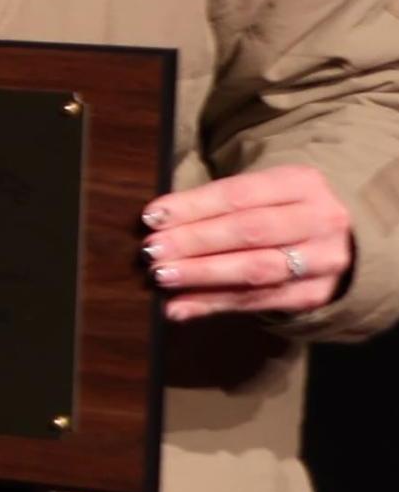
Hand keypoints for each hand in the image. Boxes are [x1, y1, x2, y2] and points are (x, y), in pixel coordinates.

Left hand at [145, 165, 357, 322]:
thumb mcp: (262, 192)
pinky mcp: (314, 294)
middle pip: (250, 231)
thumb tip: (156, 221)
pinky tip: (178, 307)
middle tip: (152, 250)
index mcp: (302, 183)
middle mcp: (320, 220)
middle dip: (195, 242)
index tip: (152, 217)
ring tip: (162, 277)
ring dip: (202, 275)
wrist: (339, 239)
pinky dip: (213, 304)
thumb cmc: (280, 209)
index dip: (193, 206)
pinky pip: (257, 301)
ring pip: (256, 270)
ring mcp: (322, 260)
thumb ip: (216, 204)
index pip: (240, 195)